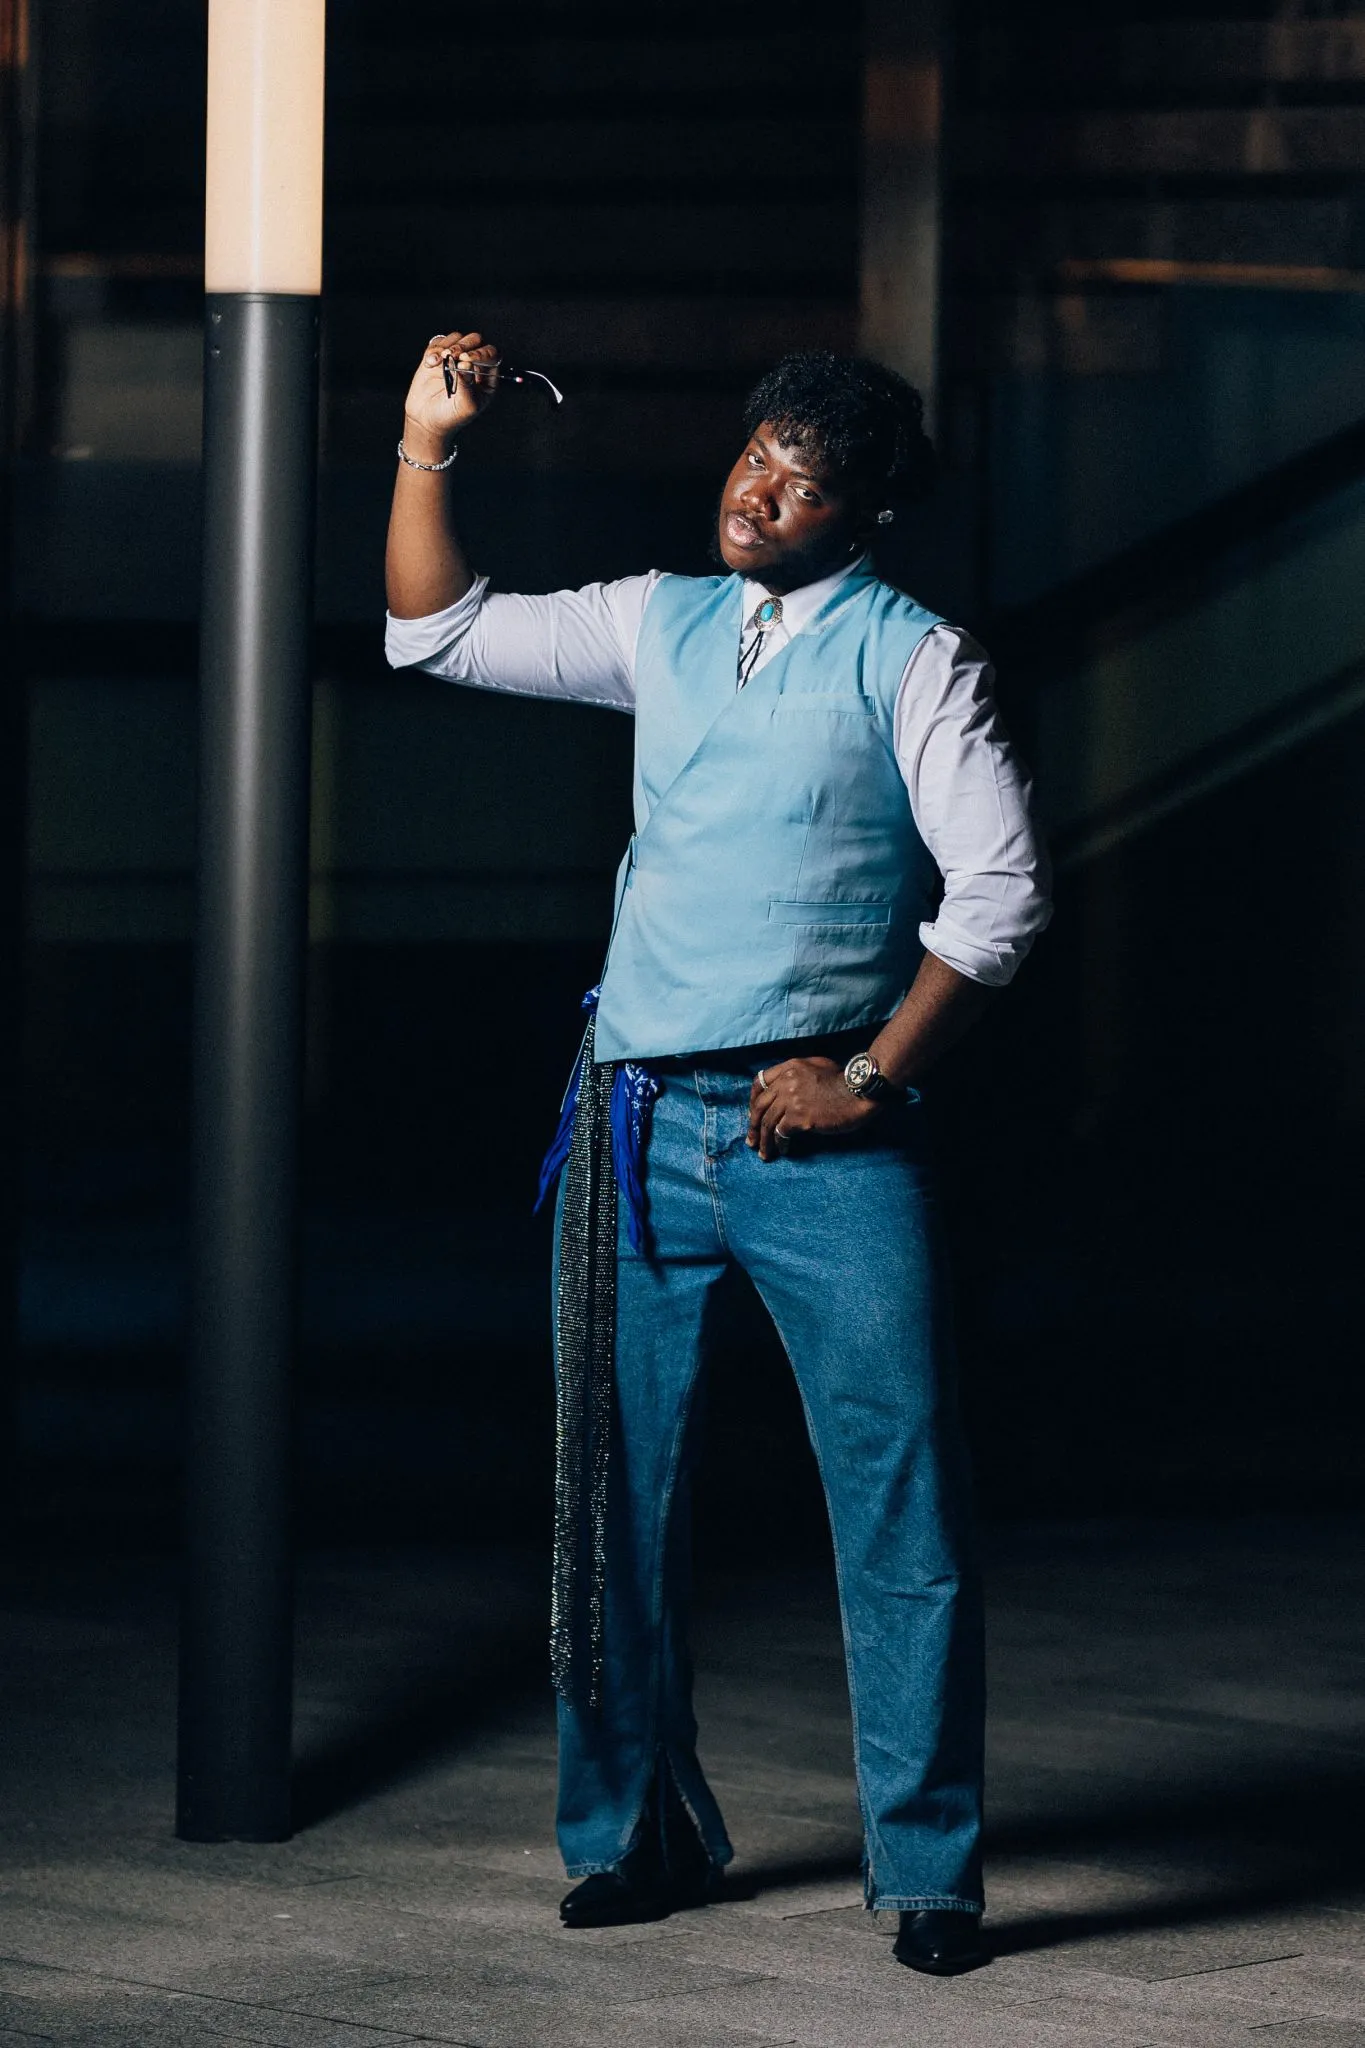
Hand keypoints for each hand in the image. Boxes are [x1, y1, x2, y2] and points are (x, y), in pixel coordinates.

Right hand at [402, 329, 499, 457]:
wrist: (426, 419)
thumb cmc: (451, 417)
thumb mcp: (465, 406)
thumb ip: (468, 385)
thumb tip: (466, 364)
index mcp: (487, 378)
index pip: (492, 356)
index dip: (482, 353)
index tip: (468, 358)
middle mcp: (473, 365)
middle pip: (476, 341)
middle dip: (465, 345)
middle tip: (453, 355)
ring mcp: (456, 358)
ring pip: (458, 338)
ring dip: (449, 345)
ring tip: (442, 360)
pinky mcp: (438, 356)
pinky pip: (439, 342)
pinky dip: (434, 350)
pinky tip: (430, 363)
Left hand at [746, 1057, 881, 1161]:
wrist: (859, 1091)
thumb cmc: (844, 1081)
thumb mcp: (818, 1066)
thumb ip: (798, 1074)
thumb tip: (785, 1092)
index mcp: (790, 1067)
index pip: (759, 1082)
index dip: (753, 1100)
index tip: (754, 1115)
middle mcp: (786, 1081)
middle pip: (759, 1106)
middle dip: (753, 1125)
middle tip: (752, 1140)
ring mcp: (792, 1099)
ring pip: (768, 1122)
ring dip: (764, 1140)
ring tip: (764, 1154)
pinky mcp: (799, 1116)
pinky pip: (781, 1133)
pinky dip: (780, 1144)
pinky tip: (783, 1151)